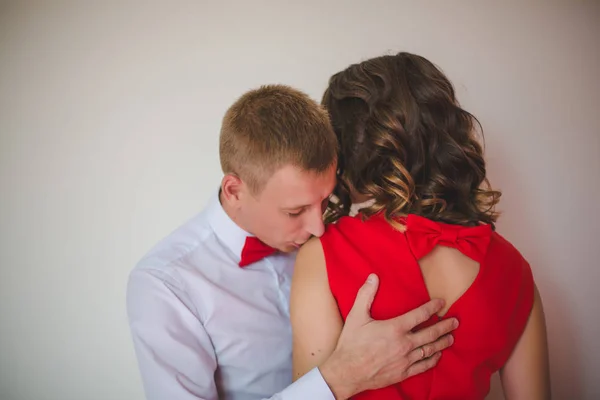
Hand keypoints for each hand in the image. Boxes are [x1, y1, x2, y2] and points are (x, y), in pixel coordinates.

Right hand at [320, 274, 457, 398]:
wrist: (347, 372)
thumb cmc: (351, 344)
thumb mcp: (356, 316)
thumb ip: (366, 295)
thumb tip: (373, 277)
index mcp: (395, 328)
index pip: (420, 315)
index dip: (433, 307)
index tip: (441, 303)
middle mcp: (404, 344)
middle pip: (431, 333)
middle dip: (445, 326)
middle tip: (455, 322)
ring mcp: (405, 360)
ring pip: (430, 350)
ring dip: (442, 342)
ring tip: (451, 337)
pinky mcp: (403, 372)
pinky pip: (423, 366)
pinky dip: (433, 360)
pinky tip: (438, 356)